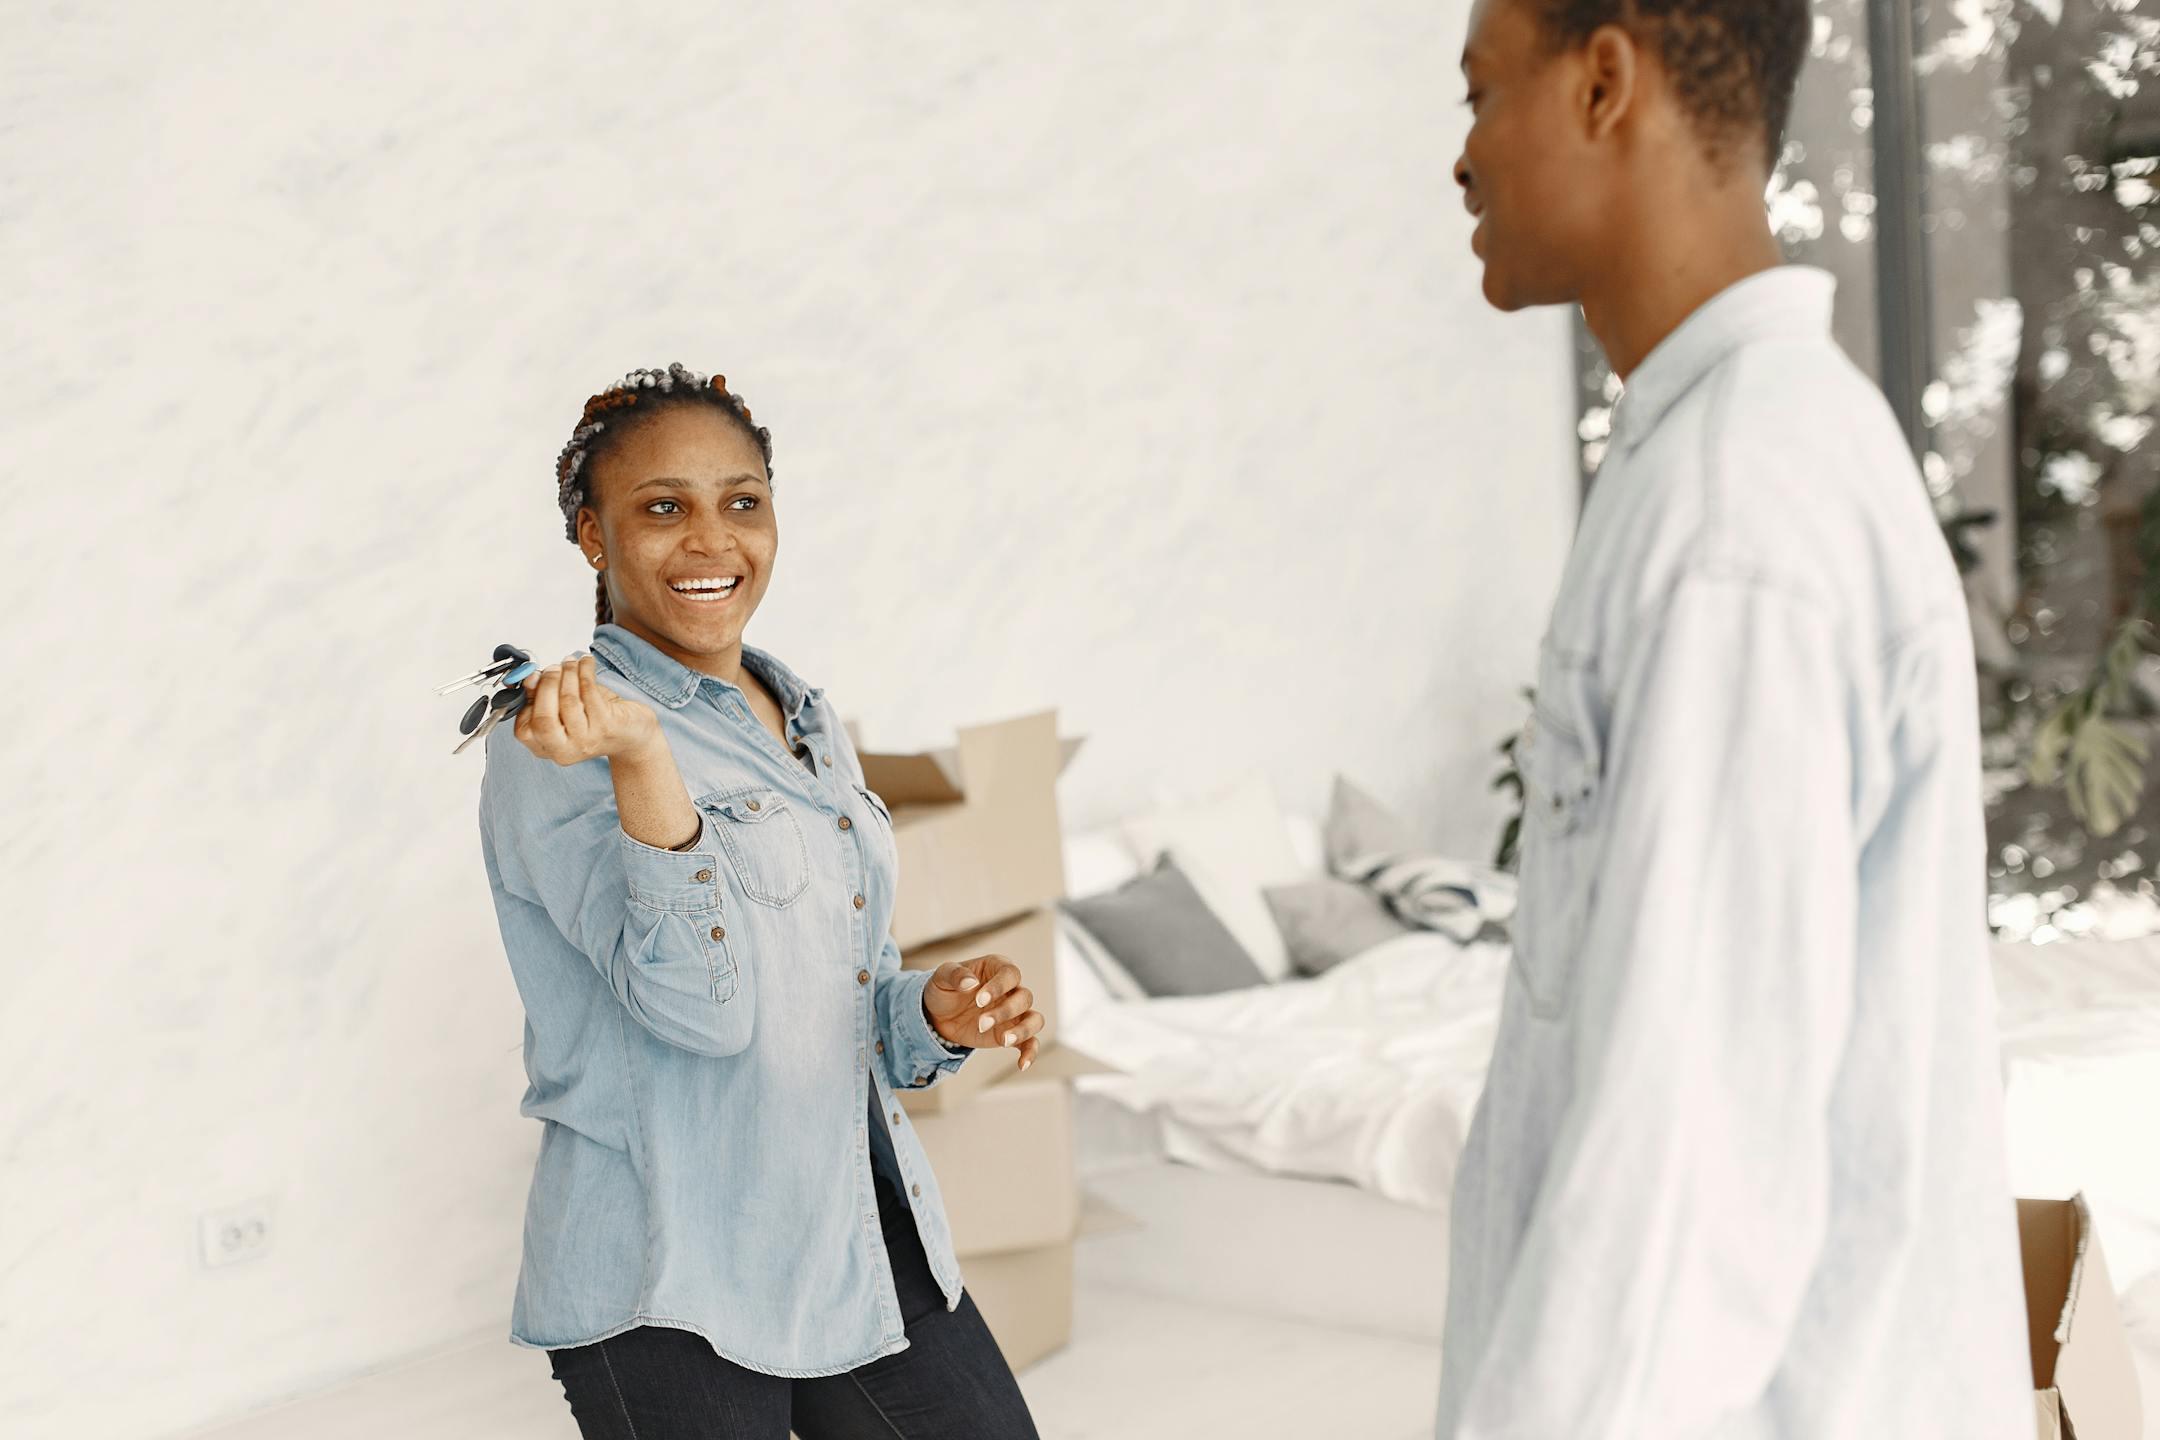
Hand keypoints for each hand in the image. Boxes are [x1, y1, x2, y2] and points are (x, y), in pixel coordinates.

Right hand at [514, 653, 660, 765]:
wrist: (633, 734)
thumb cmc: (595, 719)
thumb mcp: (563, 710)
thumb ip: (542, 696)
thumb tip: (530, 676)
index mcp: (547, 748)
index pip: (524, 731)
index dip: (527, 701)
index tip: (533, 677)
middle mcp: (564, 751)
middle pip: (543, 718)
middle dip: (547, 685)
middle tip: (554, 667)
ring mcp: (586, 741)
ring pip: (568, 701)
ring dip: (568, 674)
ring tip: (571, 662)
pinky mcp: (606, 726)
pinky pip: (589, 691)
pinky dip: (585, 671)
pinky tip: (587, 662)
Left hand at [922, 954, 1044, 1070]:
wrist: (937, 1015)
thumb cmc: (944, 989)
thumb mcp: (941, 976)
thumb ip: (955, 974)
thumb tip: (970, 983)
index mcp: (996, 968)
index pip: (1010, 973)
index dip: (999, 986)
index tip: (979, 1000)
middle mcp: (1011, 989)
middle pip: (1024, 997)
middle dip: (1005, 1012)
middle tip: (981, 1023)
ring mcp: (1014, 1013)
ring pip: (1034, 1019)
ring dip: (1022, 1030)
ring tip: (1003, 1041)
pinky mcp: (1011, 1033)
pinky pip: (1030, 1042)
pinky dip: (1030, 1053)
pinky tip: (1022, 1065)